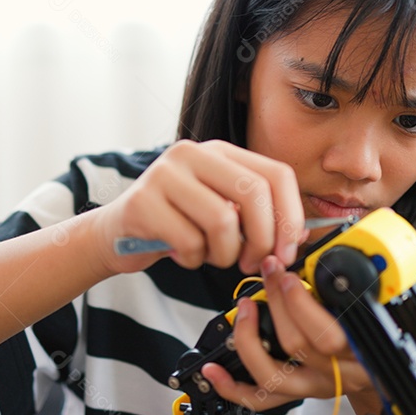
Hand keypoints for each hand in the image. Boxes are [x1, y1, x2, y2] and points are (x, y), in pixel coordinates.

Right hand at [92, 140, 305, 274]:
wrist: (116, 235)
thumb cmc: (178, 226)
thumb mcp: (222, 213)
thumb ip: (258, 218)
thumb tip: (299, 235)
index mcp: (219, 152)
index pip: (276, 174)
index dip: (290, 217)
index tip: (287, 252)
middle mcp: (192, 154)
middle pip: (253, 192)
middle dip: (262, 239)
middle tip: (252, 263)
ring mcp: (164, 174)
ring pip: (222, 221)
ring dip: (223, 255)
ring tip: (208, 256)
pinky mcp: (142, 202)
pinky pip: (189, 242)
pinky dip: (192, 260)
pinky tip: (180, 254)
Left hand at [200, 255, 381, 414]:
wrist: (377, 366)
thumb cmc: (367, 323)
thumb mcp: (361, 293)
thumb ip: (333, 269)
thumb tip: (302, 234)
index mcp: (359, 346)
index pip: (330, 331)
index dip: (300, 301)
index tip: (285, 272)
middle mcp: (336, 371)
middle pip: (297, 344)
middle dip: (275, 303)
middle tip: (267, 273)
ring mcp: (313, 384)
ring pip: (274, 373)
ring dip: (250, 338)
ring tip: (244, 310)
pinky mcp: (295, 394)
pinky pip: (259, 398)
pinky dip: (232, 386)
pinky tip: (214, 369)